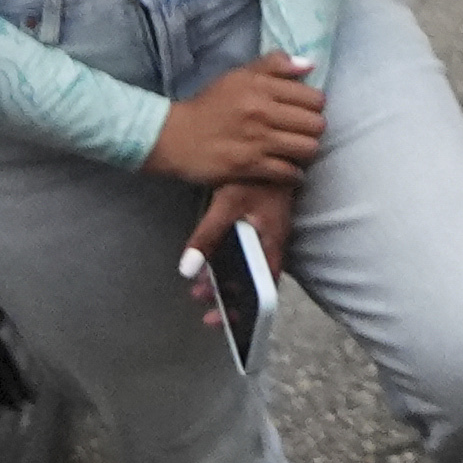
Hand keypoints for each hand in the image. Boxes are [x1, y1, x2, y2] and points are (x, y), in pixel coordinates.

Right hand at [151, 56, 327, 182]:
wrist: (175, 136)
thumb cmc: (209, 105)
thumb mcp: (237, 75)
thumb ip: (274, 65)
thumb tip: (309, 66)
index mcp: (261, 87)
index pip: (314, 98)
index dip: (314, 106)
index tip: (304, 111)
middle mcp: (262, 112)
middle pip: (316, 124)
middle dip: (313, 129)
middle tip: (302, 132)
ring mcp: (257, 140)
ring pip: (307, 148)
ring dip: (306, 151)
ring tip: (297, 150)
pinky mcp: (249, 166)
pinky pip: (289, 172)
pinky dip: (293, 174)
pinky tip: (287, 170)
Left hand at [179, 174, 296, 323]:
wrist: (274, 143)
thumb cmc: (255, 174)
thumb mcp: (227, 205)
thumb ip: (208, 236)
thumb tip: (188, 270)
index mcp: (271, 242)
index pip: (262, 288)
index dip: (242, 309)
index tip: (217, 319)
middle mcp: (272, 242)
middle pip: (253, 282)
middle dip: (228, 296)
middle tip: (201, 300)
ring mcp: (267, 231)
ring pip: (248, 267)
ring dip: (224, 278)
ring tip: (199, 284)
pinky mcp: (259, 221)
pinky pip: (246, 251)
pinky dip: (227, 261)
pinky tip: (211, 259)